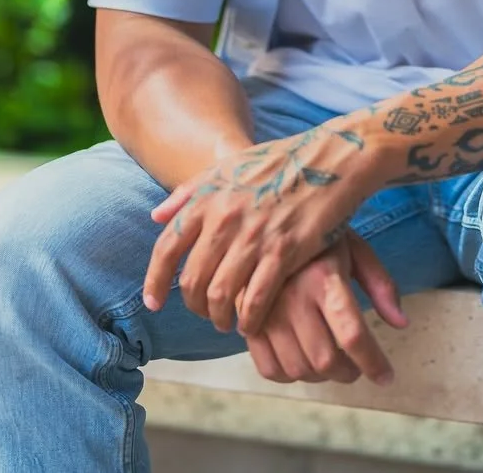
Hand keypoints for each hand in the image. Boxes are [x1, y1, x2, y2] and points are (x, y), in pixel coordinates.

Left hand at [142, 123, 370, 333]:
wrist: (329, 160)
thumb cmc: (278, 163)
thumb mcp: (228, 166)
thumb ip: (189, 192)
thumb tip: (156, 217)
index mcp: (207, 197)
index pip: (167, 248)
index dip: (155, 281)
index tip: (154, 302)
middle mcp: (225, 218)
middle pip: (193, 280)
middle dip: (194, 306)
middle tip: (204, 313)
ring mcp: (254, 236)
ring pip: (220, 296)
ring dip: (219, 318)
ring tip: (226, 322)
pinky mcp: (284, 252)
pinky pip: (255, 300)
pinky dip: (248, 319)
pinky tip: (251, 323)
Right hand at [245, 230, 407, 385]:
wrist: (265, 224)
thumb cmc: (317, 240)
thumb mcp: (354, 249)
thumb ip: (380, 284)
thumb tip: (402, 323)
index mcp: (325, 277)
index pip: (352, 334)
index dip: (373, 363)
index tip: (386, 377)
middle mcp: (294, 297)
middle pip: (325, 359)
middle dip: (349, 372)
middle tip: (357, 366)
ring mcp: (267, 313)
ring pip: (298, 369)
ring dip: (321, 377)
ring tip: (331, 363)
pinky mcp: (249, 322)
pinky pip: (269, 368)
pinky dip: (290, 376)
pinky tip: (303, 361)